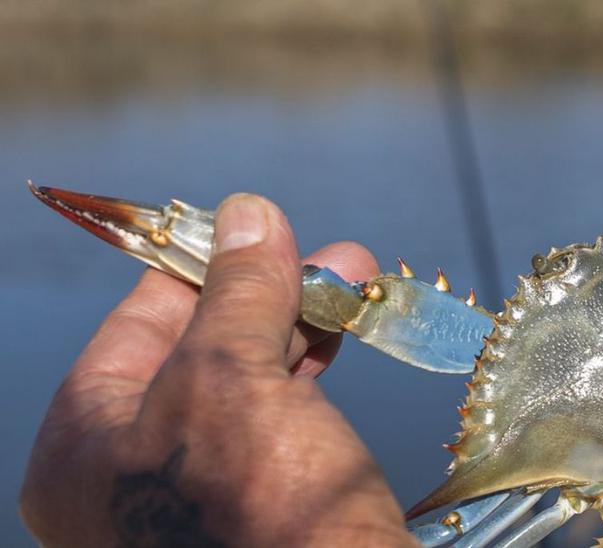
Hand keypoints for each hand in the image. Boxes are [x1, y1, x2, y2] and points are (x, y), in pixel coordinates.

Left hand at [19, 195, 414, 546]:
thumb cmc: (259, 511)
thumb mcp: (234, 378)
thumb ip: (235, 292)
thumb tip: (245, 212)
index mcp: (82, 450)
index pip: (135, 326)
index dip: (200, 264)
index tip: (257, 226)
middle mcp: (126, 480)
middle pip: (196, 354)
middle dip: (266, 295)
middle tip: (327, 256)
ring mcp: (191, 505)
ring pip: (243, 390)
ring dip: (298, 330)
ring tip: (356, 285)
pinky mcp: (255, 519)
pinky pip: (275, 431)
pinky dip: (310, 381)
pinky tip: (345, 343)